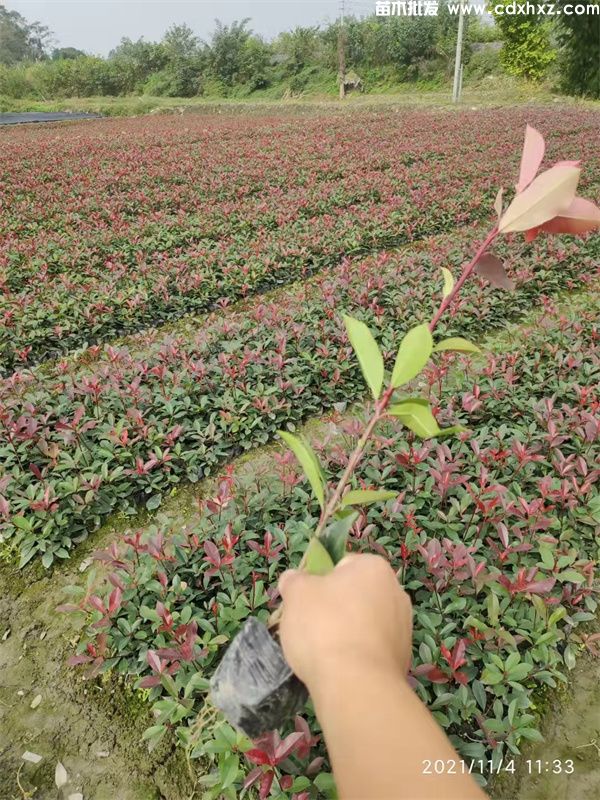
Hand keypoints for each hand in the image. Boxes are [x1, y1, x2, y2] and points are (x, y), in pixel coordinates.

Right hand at [277, 553, 412, 693]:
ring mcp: (403, 627)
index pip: (342, 565)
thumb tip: (293, 579)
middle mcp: (396, 592)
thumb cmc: (325, 627)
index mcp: (374, 567)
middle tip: (311, 627)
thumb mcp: (297, 593)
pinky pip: (372, 650)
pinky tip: (340, 670)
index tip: (307, 602)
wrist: (355, 684)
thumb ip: (294, 580)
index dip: (320, 582)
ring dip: (346, 633)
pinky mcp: (403, 658)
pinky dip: (357, 656)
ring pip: (364, 624)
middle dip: (334, 609)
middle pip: (355, 595)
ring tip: (323, 653)